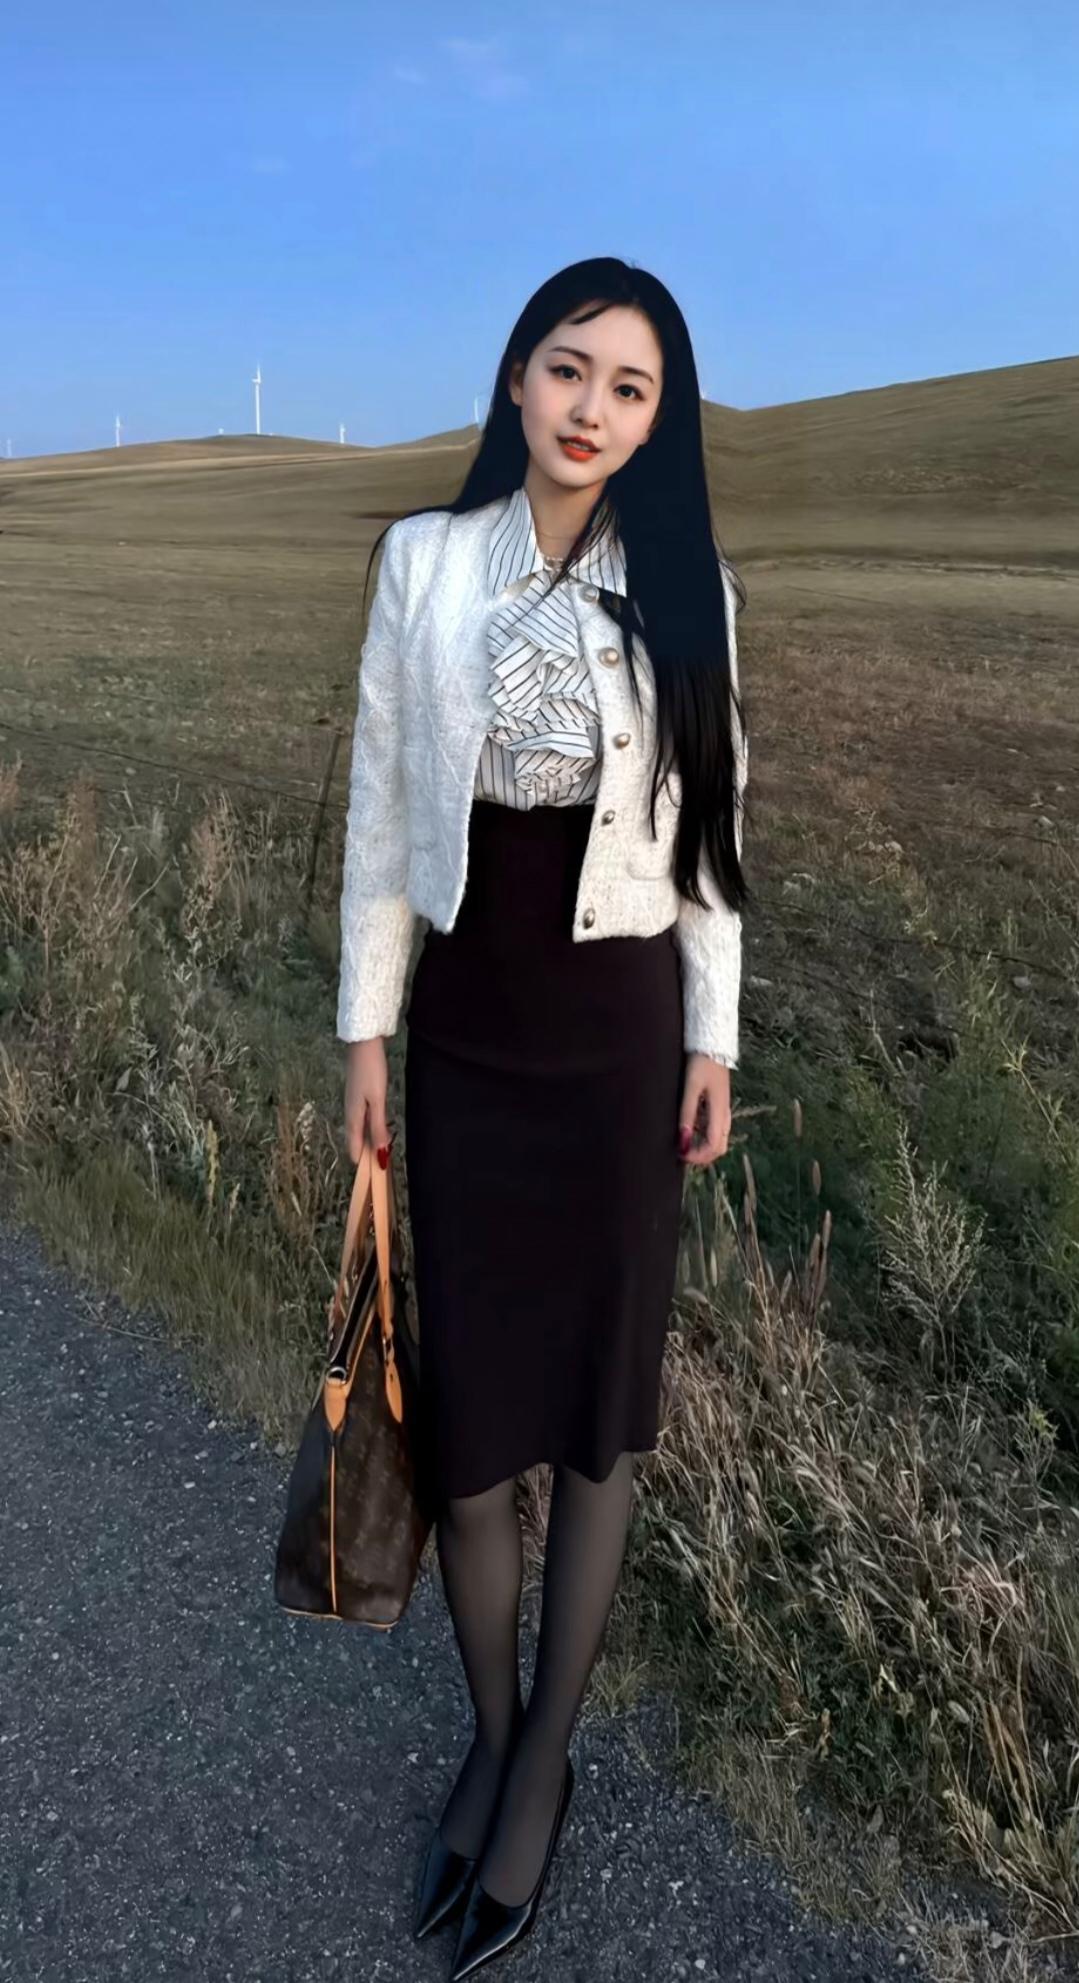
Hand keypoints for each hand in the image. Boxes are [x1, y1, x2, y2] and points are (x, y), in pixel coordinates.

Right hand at [344, 1037, 393, 1167]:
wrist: (363, 1043)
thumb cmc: (371, 1070)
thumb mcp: (377, 1100)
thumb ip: (378, 1125)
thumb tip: (380, 1152)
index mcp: (353, 1115)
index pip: (354, 1145)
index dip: (361, 1161)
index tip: (369, 1176)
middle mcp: (350, 1111)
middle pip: (355, 1138)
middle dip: (364, 1153)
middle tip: (377, 1167)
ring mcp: (352, 1102)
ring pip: (358, 1127)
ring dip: (367, 1140)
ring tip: (378, 1151)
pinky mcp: (357, 1093)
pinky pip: (361, 1117)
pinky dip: (368, 1127)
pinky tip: (375, 1126)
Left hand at [678, 1053, 732, 1164]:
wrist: (713, 1045)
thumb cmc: (701, 1063)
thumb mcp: (691, 1088)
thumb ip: (687, 1114)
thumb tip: (683, 1140)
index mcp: (720, 1112)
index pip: (714, 1146)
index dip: (697, 1156)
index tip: (680, 1154)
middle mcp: (725, 1115)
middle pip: (719, 1147)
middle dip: (701, 1156)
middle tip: (681, 1152)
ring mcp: (723, 1110)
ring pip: (717, 1139)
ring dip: (702, 1146)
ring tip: (682, 1142)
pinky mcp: (718, 1105)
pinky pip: (713, 1128)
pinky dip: (702, 1135)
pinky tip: (688, 1128)